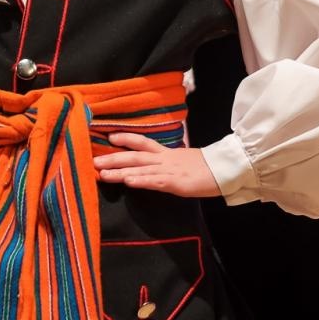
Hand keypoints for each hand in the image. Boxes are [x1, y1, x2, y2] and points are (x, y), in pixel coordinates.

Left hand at [94, 134, 222, 197]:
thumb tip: (154, 163)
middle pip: (135, 156)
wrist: (226, 170)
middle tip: (92, 161)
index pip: (143, 142)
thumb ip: (168, 161)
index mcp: (167, 153)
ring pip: (140, 169)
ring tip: (102, 174)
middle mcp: (164, 159)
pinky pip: (155, 181)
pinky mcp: (176, 183)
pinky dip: (141, 180)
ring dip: (120, 171)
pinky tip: (128, 181)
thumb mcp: (183, 160)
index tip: (109, 136)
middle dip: (113, 158)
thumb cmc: (205, 168)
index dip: (126, 138)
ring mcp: (169, 170)